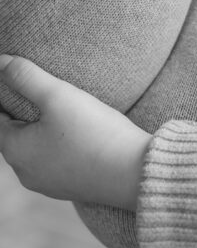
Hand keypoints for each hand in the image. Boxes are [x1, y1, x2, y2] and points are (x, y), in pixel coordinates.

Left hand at [0, 55, 150, 209]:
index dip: (4, 99)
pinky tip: (77, 132)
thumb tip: (1, 61)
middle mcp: (26, 172)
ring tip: (58, 108)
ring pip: (35, 149)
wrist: (132, 173)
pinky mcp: (70, 187)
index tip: (15, 82)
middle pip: (14, 135)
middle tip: (37, 90)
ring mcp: (48, 183)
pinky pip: (55, 160)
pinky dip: (58, 144)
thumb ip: (26, 77)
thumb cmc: (92, 132)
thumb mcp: (58, 95)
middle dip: (22, 113)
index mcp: (16, 151)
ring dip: (41, 130)